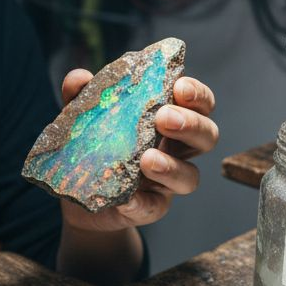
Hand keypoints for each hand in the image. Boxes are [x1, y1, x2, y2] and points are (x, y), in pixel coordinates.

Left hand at [58, 71, 218, 233]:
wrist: (78, 193)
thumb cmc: (94, 143)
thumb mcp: (85, 115)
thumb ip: (83, 94)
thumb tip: (79, 78)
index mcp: (170, 119)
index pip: (199, 103)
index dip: (197, 94)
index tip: (179, 87)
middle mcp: (177, 149)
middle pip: (207, 136)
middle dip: (191, 125)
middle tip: (164, 118)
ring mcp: (168, 181)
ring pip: (190, 176)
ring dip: (172, 167)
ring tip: (147, 160)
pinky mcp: (151, 207)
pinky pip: (155, 207)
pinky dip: (141, 203)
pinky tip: (125, 199)